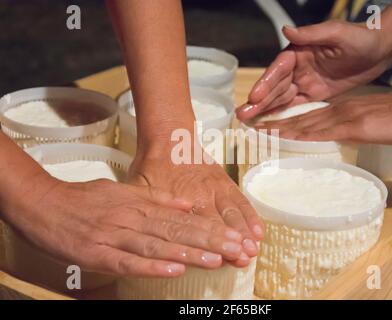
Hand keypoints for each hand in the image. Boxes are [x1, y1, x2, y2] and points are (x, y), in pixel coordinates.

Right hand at [6, 177, 246, 277]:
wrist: (45, 203)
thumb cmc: (87, 198)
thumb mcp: (124, 190)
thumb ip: (157, 197)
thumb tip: (188, 204)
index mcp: (140, 204)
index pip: (183, 217)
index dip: (210, 227)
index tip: (234, 236)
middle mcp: (133, 218)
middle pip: (176, 230)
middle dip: (209, 241)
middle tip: (236, 249)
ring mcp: (115, 236)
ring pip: (157, 245)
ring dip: (187, 253)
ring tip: (215, 261)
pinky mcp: (97, 253)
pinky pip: (128, 262)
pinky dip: (151, 266)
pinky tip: (173, 270)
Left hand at [129, 154, 264, 267]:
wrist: (170, 138)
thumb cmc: (152, 166)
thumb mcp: (139, 187)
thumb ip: (144, 209)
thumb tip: (139, 231)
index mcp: (179, 200)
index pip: (196, 227)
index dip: (209, 244)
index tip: (221, 260)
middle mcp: (201, 196)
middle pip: (219, 223)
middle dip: (232, 242)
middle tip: (243, 259)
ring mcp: (216, 189)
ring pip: (233, 212)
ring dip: (244, 231)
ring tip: (253, 249)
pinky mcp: (225, 182)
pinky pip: (241, 200)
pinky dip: (251, 215)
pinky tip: (259, 230)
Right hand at [236, 20, 390, 120]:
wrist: (381, 49)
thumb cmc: (360, 37)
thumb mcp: (336, 32)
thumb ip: (311, 34)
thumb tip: (286, 31)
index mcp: (299, 52)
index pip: (278, 69)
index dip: (265, 83)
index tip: (254, 96)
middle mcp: (298, 68)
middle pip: (275, 87)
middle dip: (259, 101)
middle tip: (242, 115)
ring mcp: (305, 82)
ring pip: (282, 98)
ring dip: (265, 110)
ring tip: (248, 122)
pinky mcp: (315, 93)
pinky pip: (296, 106)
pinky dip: (283, 114)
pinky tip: (270, 124)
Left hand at [254, 86, 391, 144]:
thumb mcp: (368, 124)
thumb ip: (350, 129)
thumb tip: (338, 138)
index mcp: (339, 111)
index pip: (306, 117)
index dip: (285, 123)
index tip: (267, 128)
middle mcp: (335, 111)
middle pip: (298, 119)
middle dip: (274, 125)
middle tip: (252, 128)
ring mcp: (341, 117)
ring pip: (303, 124)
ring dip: (279, 129)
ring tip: (258, 132)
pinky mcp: (350, 125)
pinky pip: (319, 131)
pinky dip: (299, 134)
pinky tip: (284, 137)